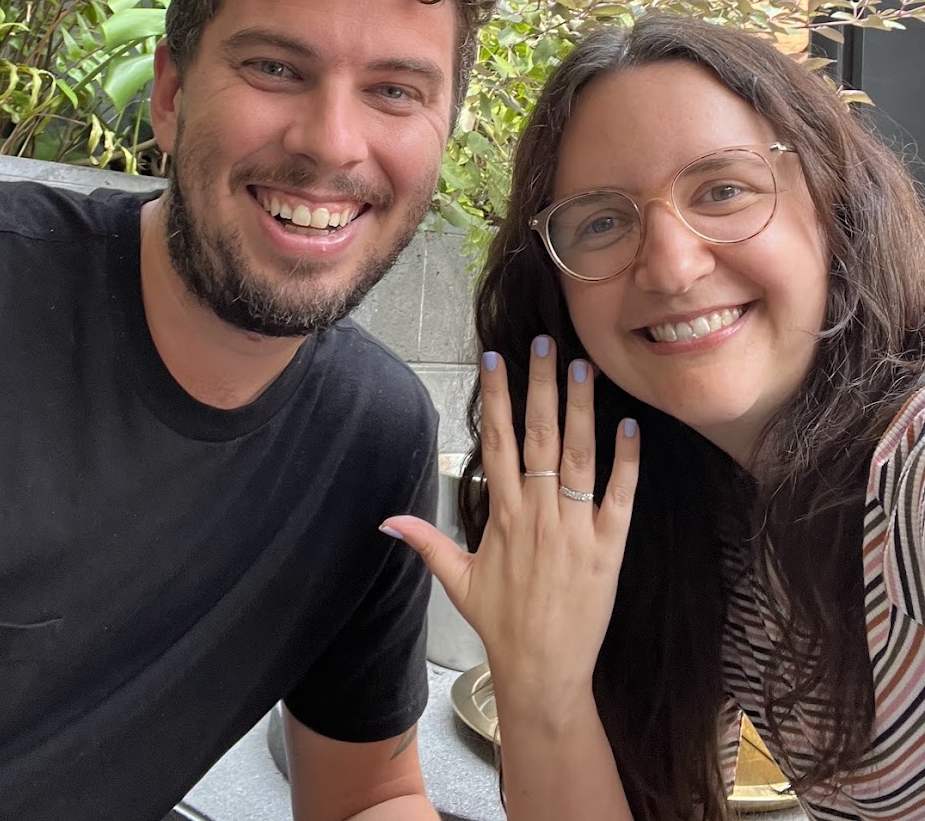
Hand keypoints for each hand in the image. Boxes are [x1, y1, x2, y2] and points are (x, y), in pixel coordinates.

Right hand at [381, 336, 638, 720]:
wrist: (543, 673)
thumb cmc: (501, 625)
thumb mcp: (458, 582)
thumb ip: (425, 542)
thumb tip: (386, 520)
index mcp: (503, 516)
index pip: (495, 443)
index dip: (495, 398)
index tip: (495, 359)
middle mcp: (539, 515)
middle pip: (539, 437)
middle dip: (541, 386)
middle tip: (546, 343)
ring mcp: (575, 529)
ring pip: (580, 457)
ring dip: (581, 410)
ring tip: (583, 368)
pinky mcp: (608, 549)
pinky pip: (619, 497)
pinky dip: (626, 462)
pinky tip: (629, 426)